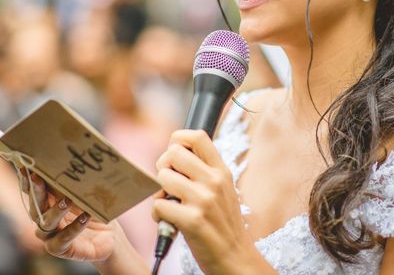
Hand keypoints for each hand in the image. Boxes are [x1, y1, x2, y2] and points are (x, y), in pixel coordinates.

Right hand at [19, 171, 115, 261]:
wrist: (108, 236)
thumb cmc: (93, 210)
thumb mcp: (85, 194)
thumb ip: (76, 182)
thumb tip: (76, 157)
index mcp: (47, 204)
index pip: (32, 192)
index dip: (26, 182)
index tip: (25, 168)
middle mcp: (44, 220)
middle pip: (35, 207)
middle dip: (36, 192)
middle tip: (38, 178)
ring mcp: (50, 236)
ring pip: (46, 224)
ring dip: (56, 211)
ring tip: (68, 200)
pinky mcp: (61, 249)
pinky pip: (63, 239)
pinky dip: (74, 228)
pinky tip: (85, 217)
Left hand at [152, 129, 266, 273]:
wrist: (235, 258)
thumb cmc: (223, 223)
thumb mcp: (223, 189)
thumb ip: (204, 170)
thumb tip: (174, 154)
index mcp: (221, 170)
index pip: (197, 135)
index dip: (178, 140)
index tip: (174, 157)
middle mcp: (214, 181)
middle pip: (173, 153)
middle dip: (163, 167)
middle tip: (168, 184)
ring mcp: (204, 200)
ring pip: (162, 177)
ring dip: (158, 192)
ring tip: (168, 204)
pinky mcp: (192, 220)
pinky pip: (159, 204)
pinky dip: (157, 214)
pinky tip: (168, 221)